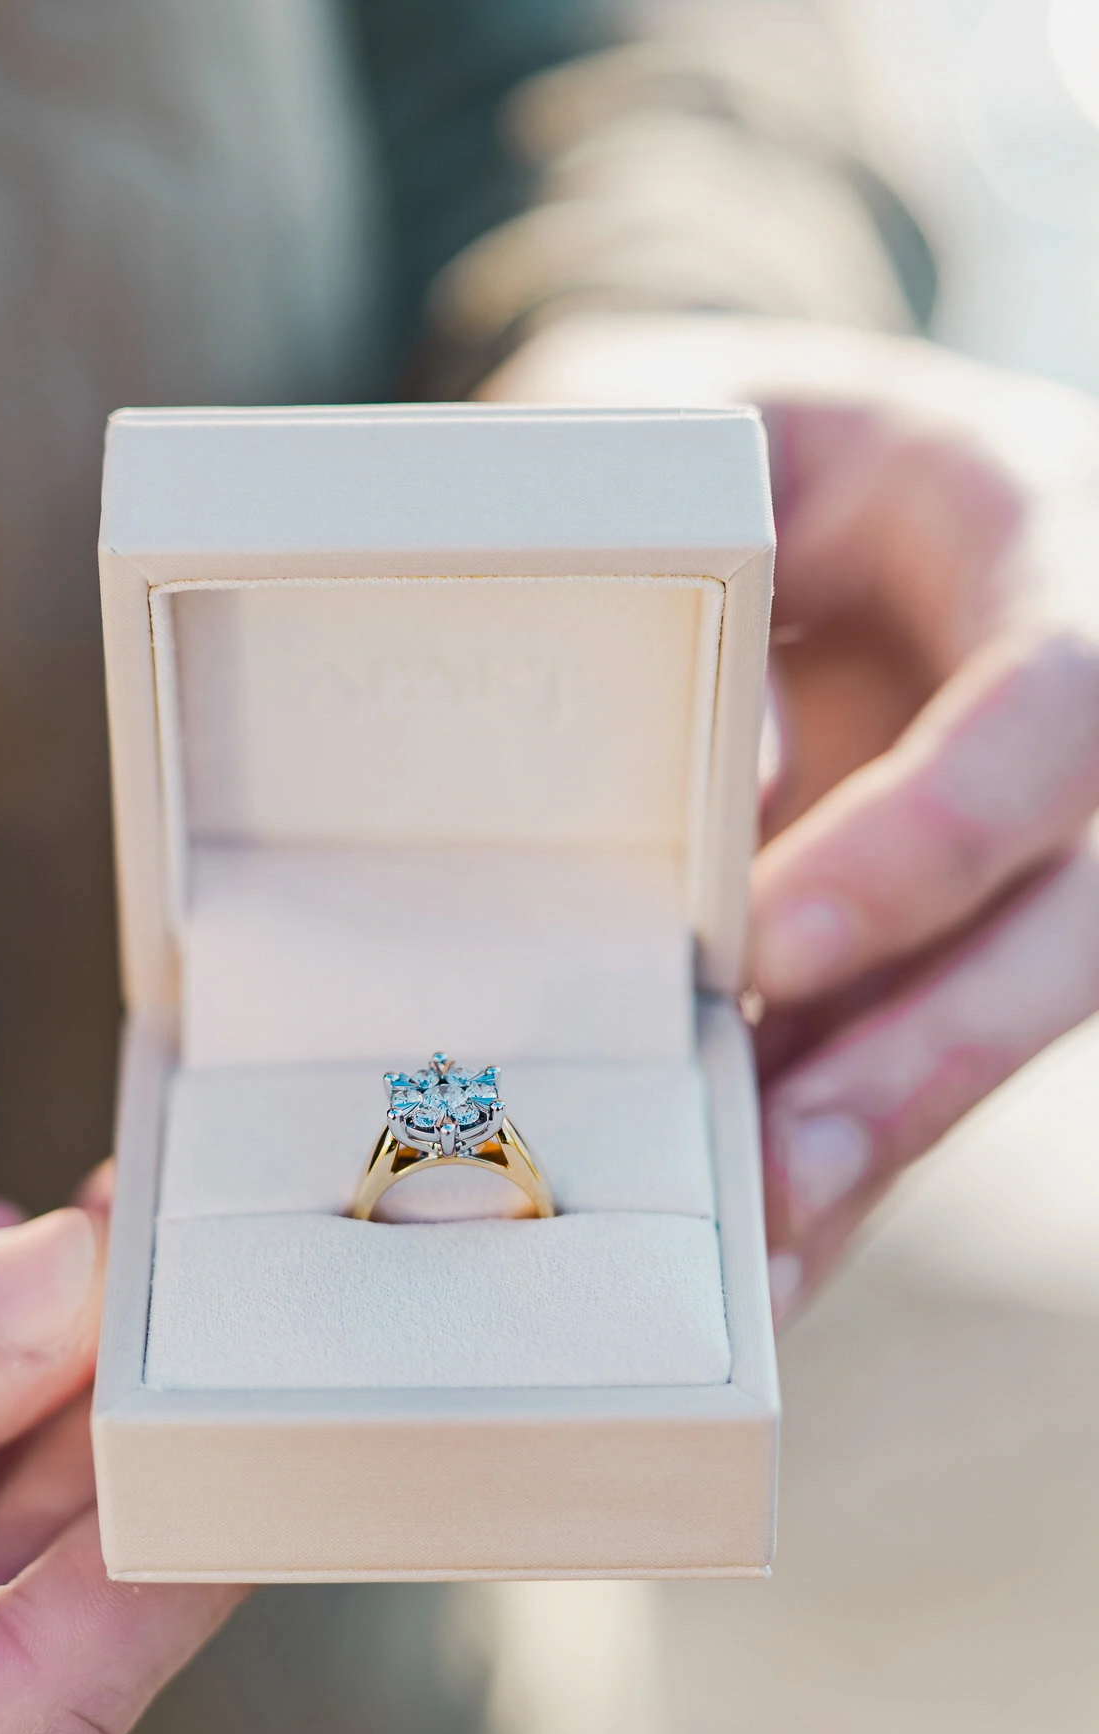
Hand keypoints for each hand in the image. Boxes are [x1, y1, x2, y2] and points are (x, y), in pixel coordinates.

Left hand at [483, 316, 1098, 1316]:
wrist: (833, 496)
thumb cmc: (757, 446)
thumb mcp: (711, 422)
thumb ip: (705, 542)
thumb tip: (739, 779)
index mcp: (1057, 554)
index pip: (1043, 715)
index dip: (929, 842)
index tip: (771, 949)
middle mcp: (1086, 736)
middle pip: (1069, 926)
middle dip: (929, 1060)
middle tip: (783, 1186)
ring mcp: (1046, 851)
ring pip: (1007, 1023)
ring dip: (885, 1151)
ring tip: (757, 1279)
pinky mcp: (974, 938)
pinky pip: (931, 1058)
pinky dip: (849, 1162)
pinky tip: (763, 1261)